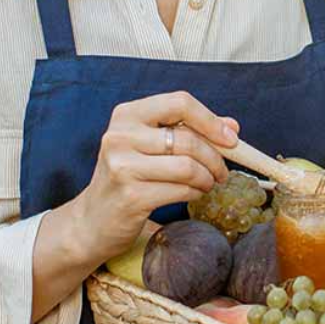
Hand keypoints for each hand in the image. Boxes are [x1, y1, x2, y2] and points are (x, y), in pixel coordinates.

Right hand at [73, 91, 239, 261]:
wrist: (92, 220)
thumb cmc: (128, 176)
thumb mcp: (152, 145)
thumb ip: (190, 131)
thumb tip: (232, 127)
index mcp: (127, 115)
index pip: (180, 103)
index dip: (211, 120)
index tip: (231, 138)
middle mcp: (121, 136)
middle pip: (188, 139)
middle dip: (215, 157)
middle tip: (222, 170)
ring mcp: (123, 167)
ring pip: (188, 166)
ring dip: (208, 177)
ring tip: (208, 183)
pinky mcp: (131, 196)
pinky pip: (181, 190)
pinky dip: (196, 192)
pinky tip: (194, 193)